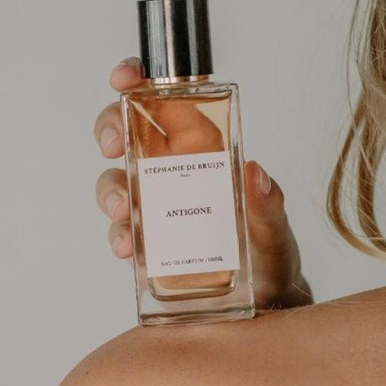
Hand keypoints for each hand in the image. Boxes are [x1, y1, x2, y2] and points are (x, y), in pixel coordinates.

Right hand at [93, 57, 312, 310]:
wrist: (265, 307)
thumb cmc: (270, 256)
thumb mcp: (275, 228)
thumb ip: (268, 203)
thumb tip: (255, 173)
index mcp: (203, 150)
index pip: (166, 103)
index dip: (140, 82)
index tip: (126, 79)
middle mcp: (174, 172)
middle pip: (128, 133)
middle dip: (111, 129)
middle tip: (115, 144)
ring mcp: (155, 206)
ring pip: (116, 181)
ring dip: (112, 190)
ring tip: (127, 209)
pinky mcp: (145, 243)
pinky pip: (121, 231)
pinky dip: (118, 235)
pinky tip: (129, 247)